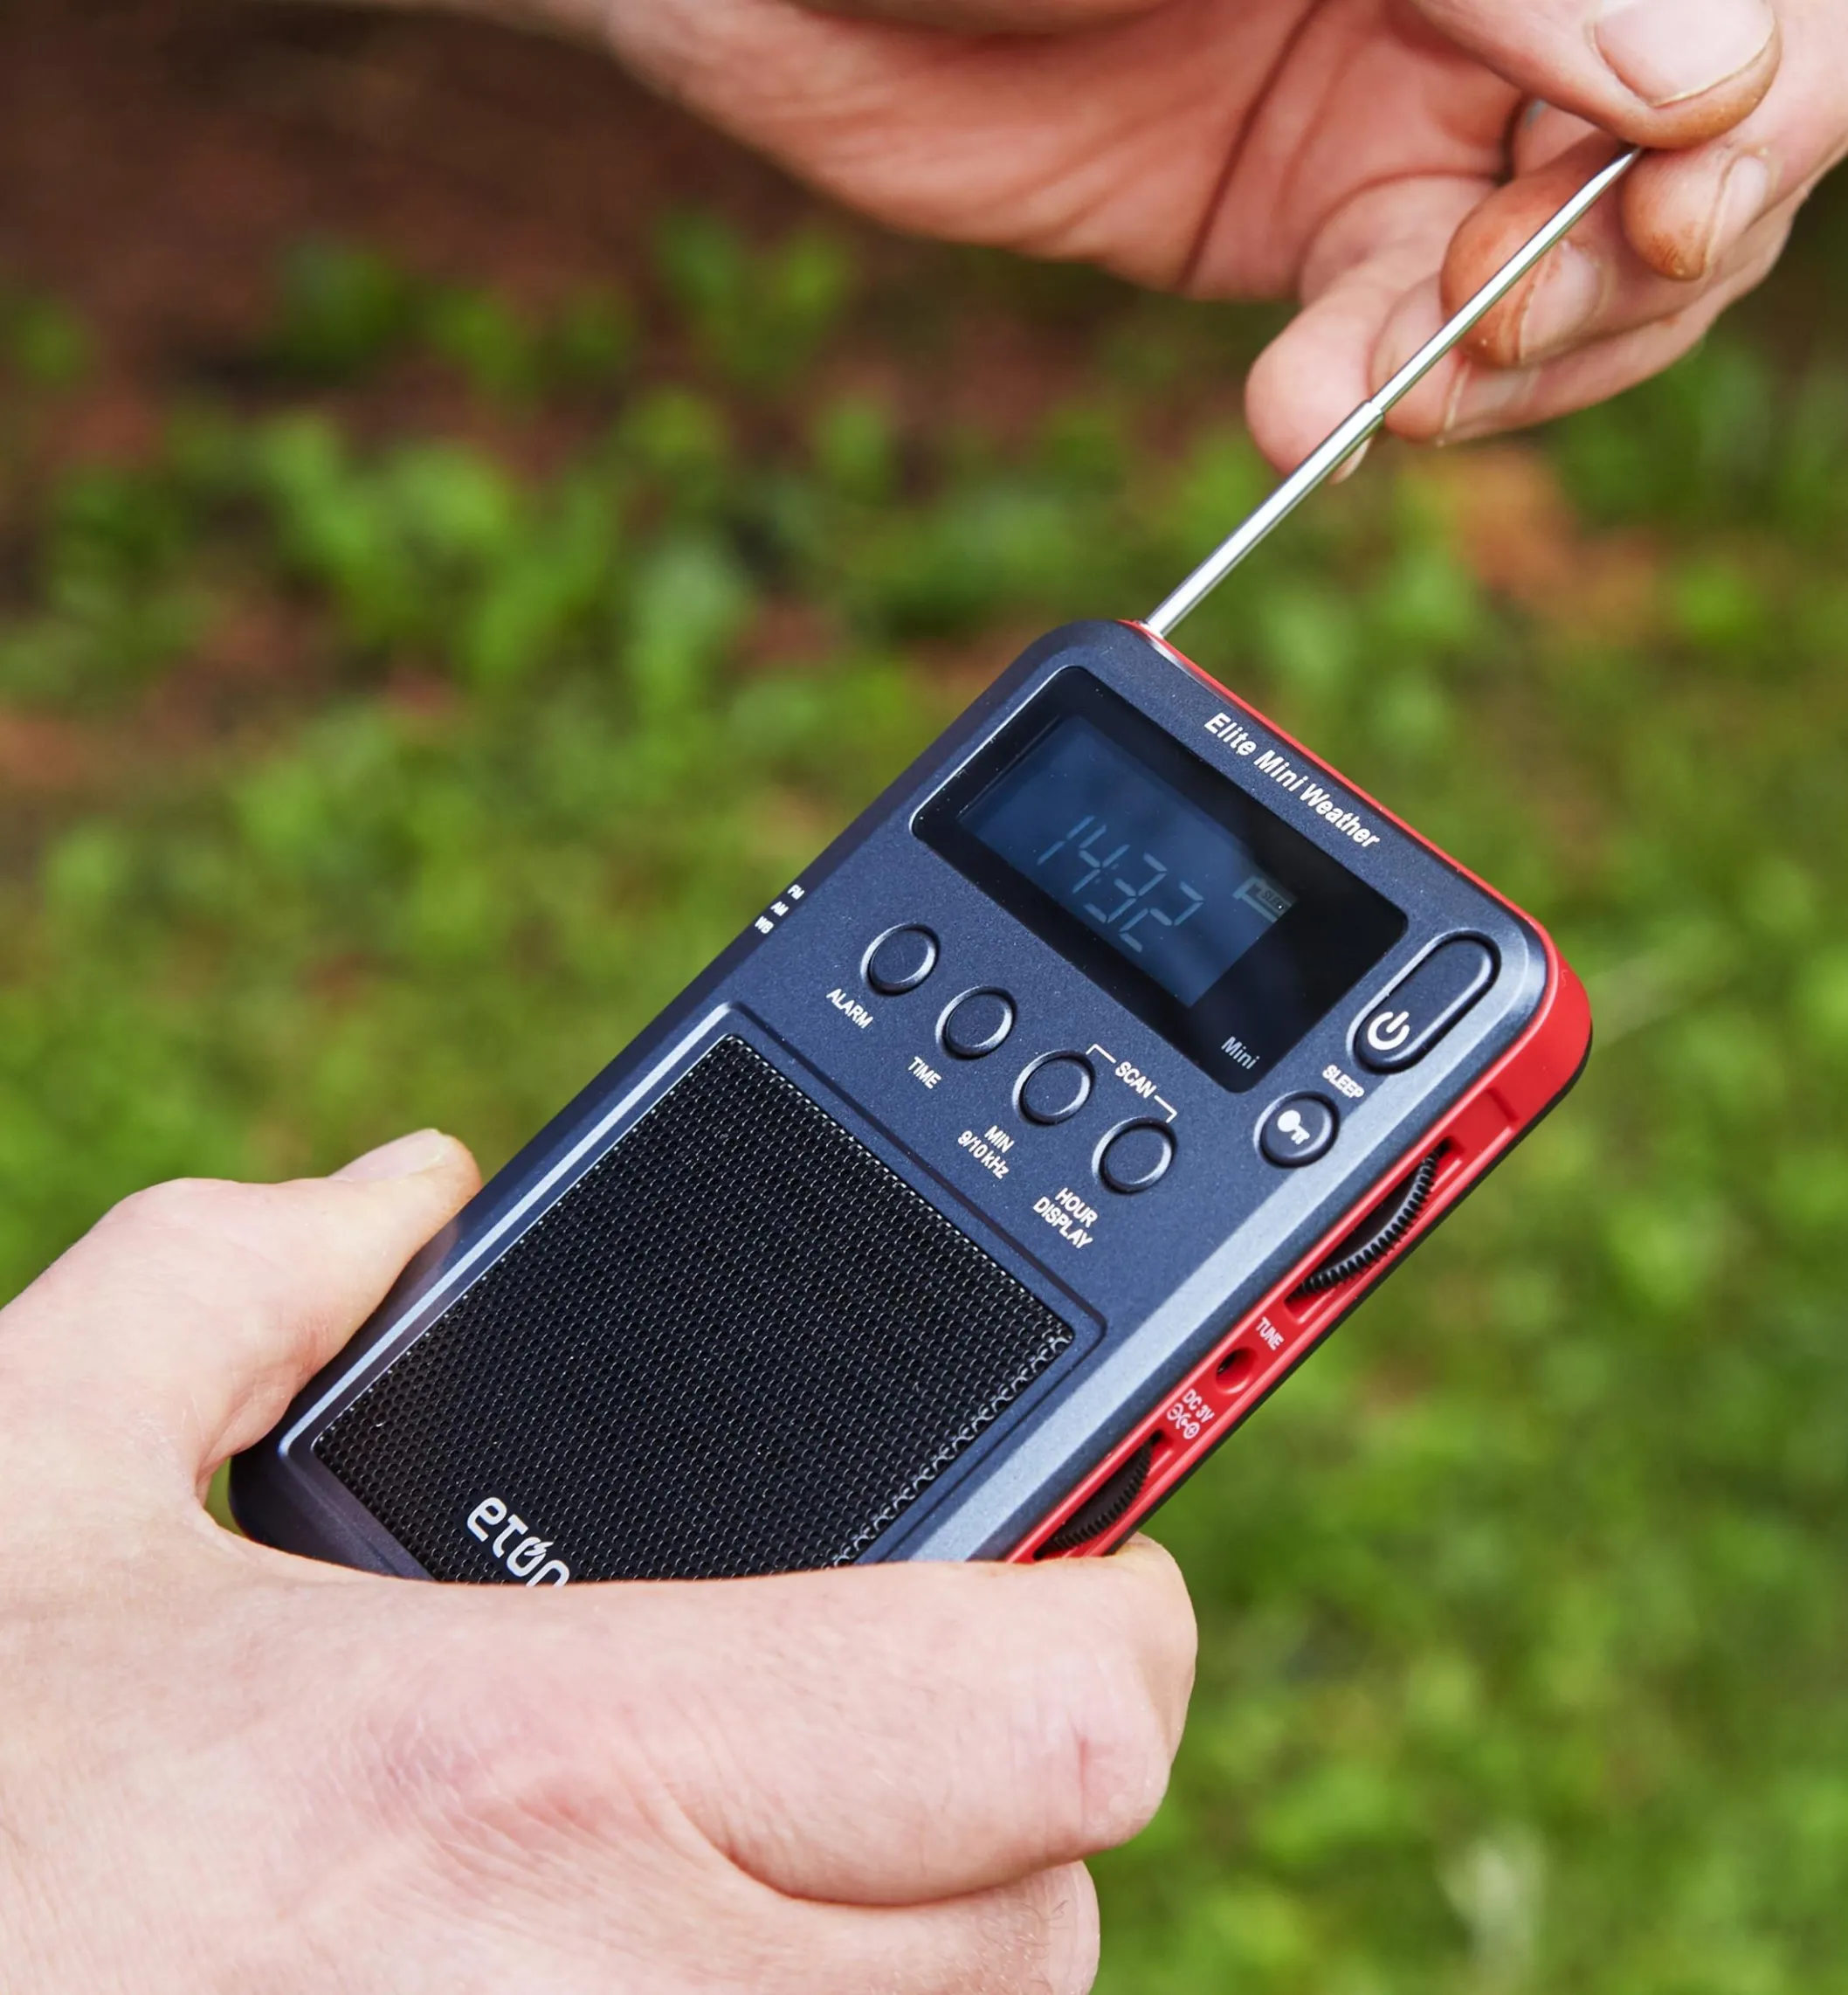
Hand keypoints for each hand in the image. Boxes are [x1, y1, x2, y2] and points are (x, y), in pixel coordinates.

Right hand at [0, 1135, 1194, 1992]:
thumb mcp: (29, 1489)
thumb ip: (233, 1290)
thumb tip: (393, 1194)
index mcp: (514, 1760)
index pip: (1049, 1708)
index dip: (1114, 1617)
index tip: (1087, 1573)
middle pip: (1036, 1919)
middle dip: (988, 1811)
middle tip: (865, 1730)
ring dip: (903, 1962)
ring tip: (731, 1870)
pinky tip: (630, 1962)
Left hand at [550, 0, 1830, 465]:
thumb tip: (1711, 82)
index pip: (1763, 11)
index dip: (1755, 125)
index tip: (1657, 211)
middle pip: (1683, 166)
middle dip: (1603, 272)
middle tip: (1477, 325)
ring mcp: (1406, 113)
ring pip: (1547, 278)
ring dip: (1489, 365)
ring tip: (1369, 388)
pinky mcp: (1298, 232)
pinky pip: (1397, 347)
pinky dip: (1372, 404)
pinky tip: (1311, 420)